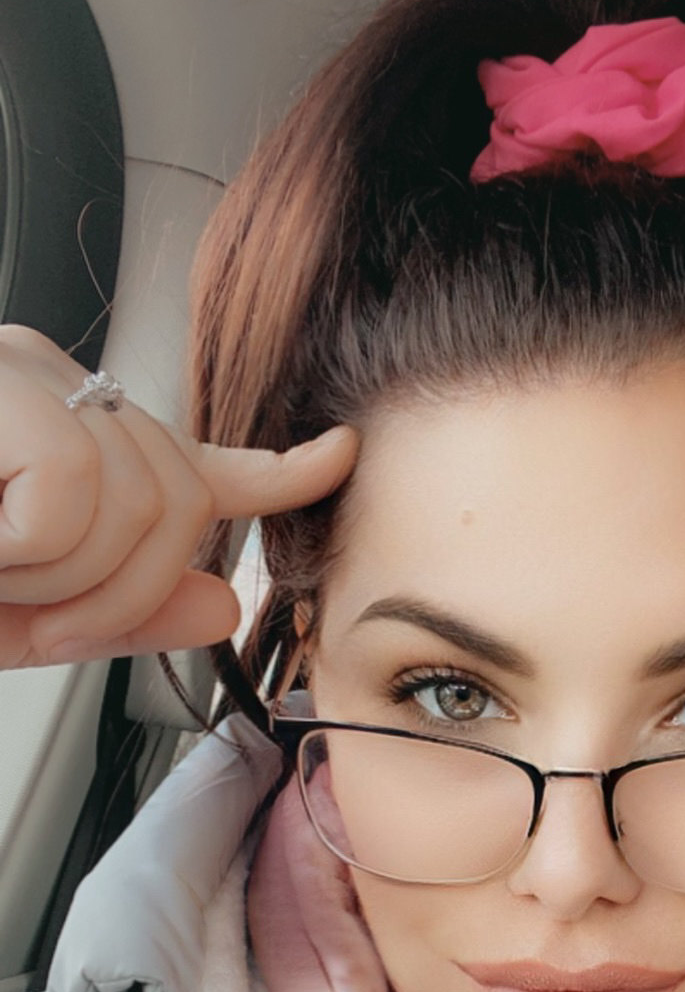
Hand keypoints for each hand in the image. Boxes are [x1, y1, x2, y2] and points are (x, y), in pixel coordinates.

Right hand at [0, 327, 358, 667]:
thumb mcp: (24, 615)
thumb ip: (121, 616)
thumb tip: (224, 607)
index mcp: (63, 434)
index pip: (196, 458)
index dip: (281, 471)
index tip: (342, 455)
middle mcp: (50, 387)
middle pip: (184, 498)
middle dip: (121, 593)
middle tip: (36, 615)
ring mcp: (26, 376)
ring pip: (141, 502)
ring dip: (63, 583)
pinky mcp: (0, 384)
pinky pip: (74, 487)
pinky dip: (28, 551)